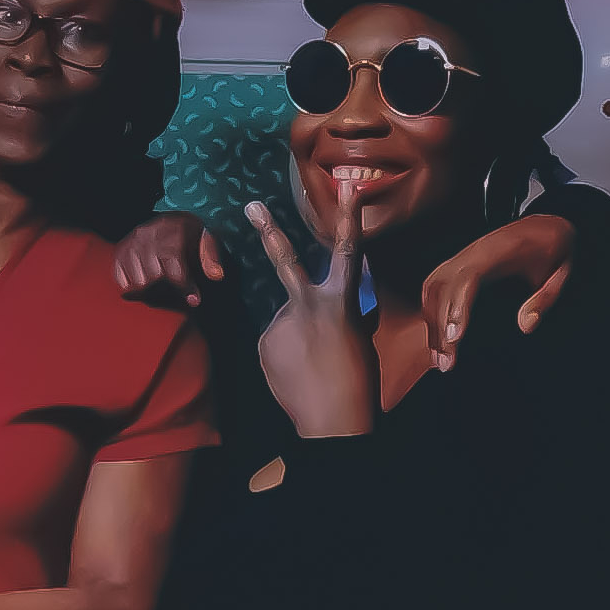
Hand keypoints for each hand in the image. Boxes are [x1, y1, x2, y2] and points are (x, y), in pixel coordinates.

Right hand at [114, 211, 225, 308]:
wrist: (169, 219)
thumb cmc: (190, 235)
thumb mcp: (206, 240)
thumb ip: (211, 257)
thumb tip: (216, 275)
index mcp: (171, 229)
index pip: (175, 263)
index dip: (185, 285)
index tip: (194, 301)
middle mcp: (147, 233)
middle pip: (154, 276)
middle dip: (167, 287)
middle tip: (175, 289)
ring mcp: (132, 242)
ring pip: (138, 280)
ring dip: (150, 288)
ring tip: (160, 284)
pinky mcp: (120, 250)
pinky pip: (122, 279)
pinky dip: (133, 286)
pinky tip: (145, 282)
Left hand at [245, 199, 377, 439]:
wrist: (333, 422)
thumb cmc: (357, 381)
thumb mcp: (359, 337)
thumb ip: (345, 312)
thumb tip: (336, 305)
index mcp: (340, 301)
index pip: (346, 251)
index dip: (348, 217)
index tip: (346, 187)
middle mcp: (306, 304)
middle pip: (284, 259)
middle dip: (267, 228)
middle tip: (250, 205)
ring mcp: (280, 323)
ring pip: (285, 319)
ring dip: (295, 335)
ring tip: (310, 364)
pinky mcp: (263, 343)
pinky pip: (274, 341)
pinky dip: (284, 353)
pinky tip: (296, 372)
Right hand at [417, 211, 575, 369]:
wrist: (544, 224)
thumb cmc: (553, 249)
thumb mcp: (562, 271)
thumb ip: (545, 298)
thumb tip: (525, 326)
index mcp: (499, 251)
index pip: (468, 278)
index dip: (459, 307)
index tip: (456, 337)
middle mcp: (473, 252)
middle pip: (443, 288)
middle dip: (440, 327)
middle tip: (447, 363)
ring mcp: (462, 256)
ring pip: (433, 288)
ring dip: (432, 323)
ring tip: (439, 358)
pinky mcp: (457, 262)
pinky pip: (433, 286)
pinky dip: (430, 311)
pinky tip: (436, 336)